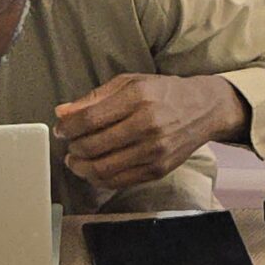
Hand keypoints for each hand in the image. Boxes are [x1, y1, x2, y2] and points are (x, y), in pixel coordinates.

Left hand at [54, 74, 244, 191]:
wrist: (204, 109)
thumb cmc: (164, 93)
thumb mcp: (131, 82)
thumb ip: (95, 97)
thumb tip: (62, 112)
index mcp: (138, 97)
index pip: (90, 118)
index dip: (67, 127)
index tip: (61, 129)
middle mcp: (147, 124)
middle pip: (93, 146)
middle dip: (73, 147)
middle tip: (69, 144)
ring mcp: (154, 151)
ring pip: (103, 169)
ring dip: (81, 167)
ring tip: (76, 159)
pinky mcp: (158, 170)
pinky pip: (118, 181)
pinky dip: (98, 178)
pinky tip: (93, 169)